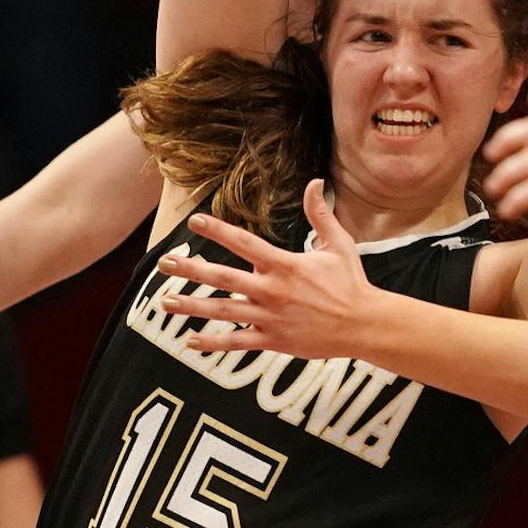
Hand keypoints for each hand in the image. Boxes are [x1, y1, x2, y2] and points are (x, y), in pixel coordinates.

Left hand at [153, 180, 376, 359]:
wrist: (364, 325)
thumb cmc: (351, 283)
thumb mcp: (338, 244)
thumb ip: (320, 214)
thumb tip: (314, 183)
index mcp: (284, 264)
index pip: (244, 243)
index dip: (217, 231)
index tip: (194, 222)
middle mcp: (272, 290)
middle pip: (222, 277)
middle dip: (190, 269)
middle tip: (163, 263)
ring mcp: (270, 317)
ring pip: (222, 311)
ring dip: (191, 307)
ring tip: (164, 302)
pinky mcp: (273, 340)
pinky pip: (236, 343)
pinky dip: (212, 344)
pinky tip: (189, 341)